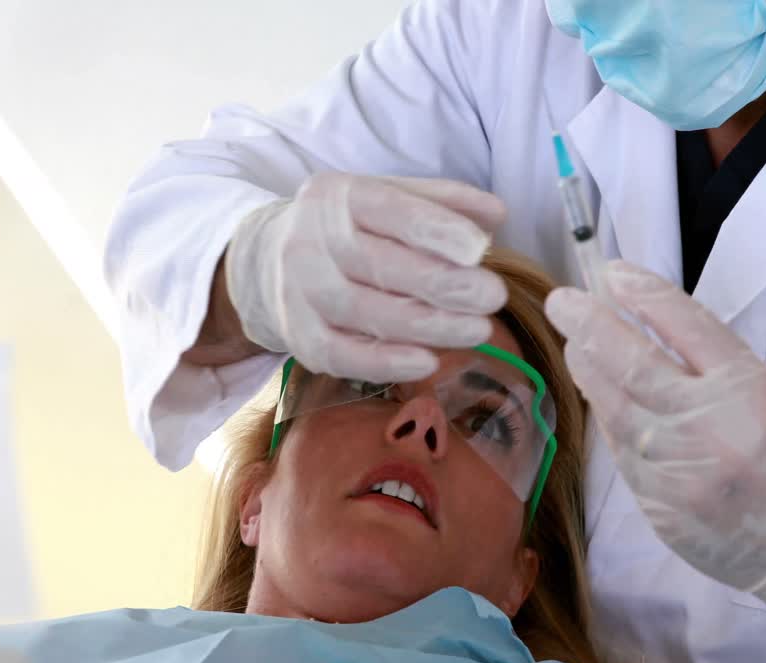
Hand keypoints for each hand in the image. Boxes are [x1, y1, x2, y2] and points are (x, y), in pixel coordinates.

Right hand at [225, 173, 507, 381]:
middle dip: (443, 284)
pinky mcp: (297, 336)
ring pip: (364, 312)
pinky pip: (341, 355)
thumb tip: (497, 215)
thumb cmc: (349, 228)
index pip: (390, 209)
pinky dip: (385, 363)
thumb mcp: (389, 199)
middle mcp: (309, 240)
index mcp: (337, 195)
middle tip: (492, 297)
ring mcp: (297, 291)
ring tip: (477, 331)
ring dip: (427, 326)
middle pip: (379, 264)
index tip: (480, 250)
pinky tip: (428, 362)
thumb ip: (442, 203)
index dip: (436, 230)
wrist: (269, 259)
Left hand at [545, 260, 765, 654]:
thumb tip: (647, 329)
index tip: (613, 272)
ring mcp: (680, 473)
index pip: (686, 326)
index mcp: (752, 392)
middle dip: (591, 325)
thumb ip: (714, 369)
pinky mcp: (660, 508)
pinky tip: (604, 400)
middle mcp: (711, 429)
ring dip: (589, 371)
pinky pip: (624, 454)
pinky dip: (611, 421)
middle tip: (563, 302)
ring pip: (616, 409)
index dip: (645, 294)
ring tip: (576, 345)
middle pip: (634, 363)